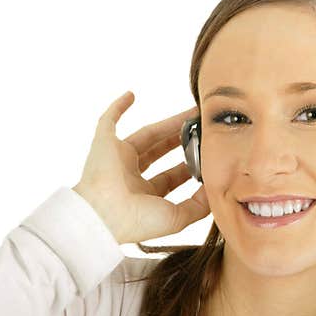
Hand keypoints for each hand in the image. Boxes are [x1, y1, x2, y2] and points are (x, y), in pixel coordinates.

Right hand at [73, 91, 209, 244]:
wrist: (102, 214)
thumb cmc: (136, 220)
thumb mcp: (176, 218)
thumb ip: (198, 206)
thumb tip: (213, 188)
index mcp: (144, 196)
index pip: (170, 177)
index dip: (189, 165)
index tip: (207, 154)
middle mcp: (130, 177)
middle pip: (161, 152)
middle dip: (182, 140)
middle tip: (202, 127)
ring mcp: (116, 159)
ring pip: (146, 135)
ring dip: (167, 124)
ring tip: (190, 113)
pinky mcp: (103, 143)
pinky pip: (108, 120)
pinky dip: (117, 107)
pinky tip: (131, 95)